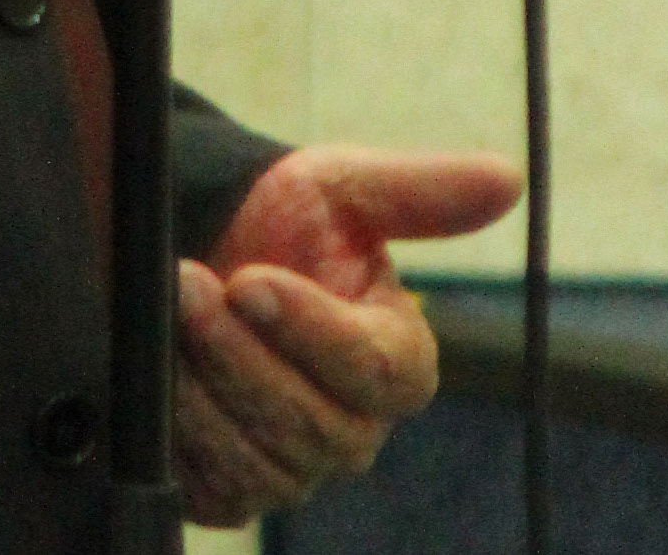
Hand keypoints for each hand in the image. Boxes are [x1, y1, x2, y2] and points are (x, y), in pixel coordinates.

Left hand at [175, 143, 521, 526]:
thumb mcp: (339, 188)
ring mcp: (295, 466)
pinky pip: (218, 488)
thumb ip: (419, 193)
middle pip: (312, 425)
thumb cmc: (277, 216)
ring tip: (166, 318)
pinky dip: (181, 432)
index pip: (377, 373)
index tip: (250, 278)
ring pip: (261, 460)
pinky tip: (160, 374)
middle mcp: (352, 426)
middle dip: (237, 350)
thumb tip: (508, 177)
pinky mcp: (234, 489)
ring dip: (203, 386)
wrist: (193, 239)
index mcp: (393, 360)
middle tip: (186, 281)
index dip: (311, 329)